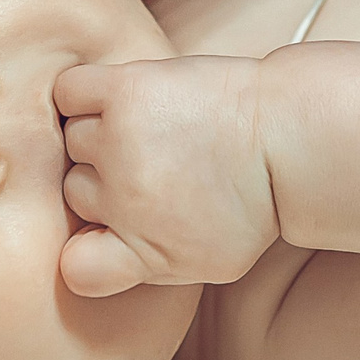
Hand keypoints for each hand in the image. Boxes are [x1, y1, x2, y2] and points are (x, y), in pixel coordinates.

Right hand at [55, 57, 277, 296]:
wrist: (290, 139)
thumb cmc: (254, 199)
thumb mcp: (207, 262)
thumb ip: (137, 269)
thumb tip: (76, 265)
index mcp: (143, 252)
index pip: (77, 267)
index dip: (90, 251)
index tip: (114, 233)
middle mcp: (124, 201)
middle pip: (75, 191)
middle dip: (106, 182)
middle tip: (152, 165)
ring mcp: (121, 143)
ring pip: (73, 140)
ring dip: (100, 136)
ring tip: (145, 130)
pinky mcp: (126, 90)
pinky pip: (69, 93)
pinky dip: (80, 97)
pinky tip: (112, 102)